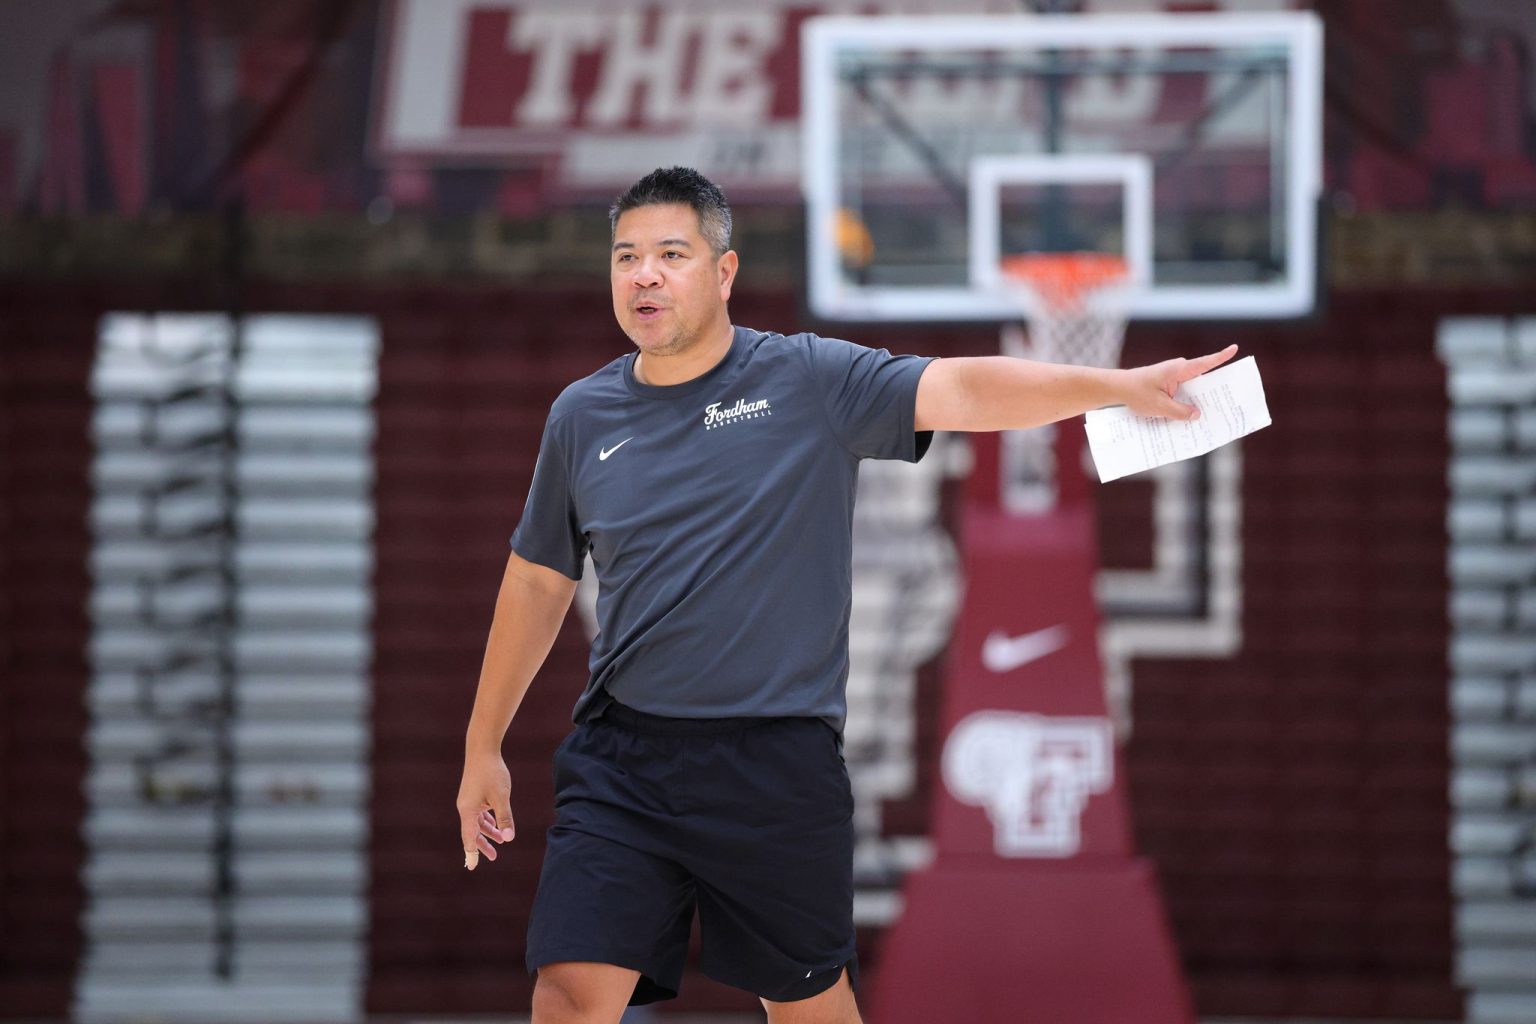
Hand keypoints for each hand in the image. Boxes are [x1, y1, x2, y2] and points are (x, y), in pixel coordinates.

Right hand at [457, 751, 515, 870]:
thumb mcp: (501, 798)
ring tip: (500, 842)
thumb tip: (508, 839)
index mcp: (468, 811)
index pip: (469, 838)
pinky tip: (496, 824)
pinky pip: (479, 813)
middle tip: (493, 857)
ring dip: (488, 832)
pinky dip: (488, 820)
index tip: (472, 866)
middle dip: (483, 845)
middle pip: (472, 832)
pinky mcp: (473, 794)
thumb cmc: (492, 773)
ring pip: (477, 822)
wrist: (482, 750)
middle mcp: (465, 808)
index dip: (472, 853)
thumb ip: (505, 819)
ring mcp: (469, 800)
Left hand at [1119, 344, 1238, 419]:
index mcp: (1179, 370)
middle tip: (1231, 402)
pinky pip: (1185, 392)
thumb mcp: (1159, 407)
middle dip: (1216, 390)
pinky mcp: (1170, 384)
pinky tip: (1193, 417)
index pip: (1204, 363)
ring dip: (1201, 399)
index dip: (1221, 356)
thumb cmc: (1136, 392)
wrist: (1118, 388)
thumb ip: (1180, 412)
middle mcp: (1179, 370)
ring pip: (1194, 388)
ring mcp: (1175, 377)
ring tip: (1214, 415)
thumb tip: (1198, 415)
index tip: (1235, 348)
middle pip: (1204, 379)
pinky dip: (1189, 402)